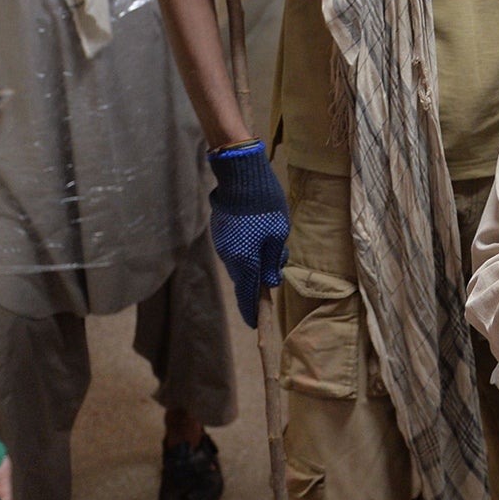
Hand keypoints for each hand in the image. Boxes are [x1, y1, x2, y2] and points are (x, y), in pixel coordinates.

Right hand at [206, 142, 290, 326]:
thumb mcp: (278, 235)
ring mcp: (222, 244)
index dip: (252, 311)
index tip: (256, 323)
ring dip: (254, 261)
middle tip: (277, 262)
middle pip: (245, 279)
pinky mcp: (220, 232)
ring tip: (272, 240)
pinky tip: (258, 232)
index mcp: (244, 261)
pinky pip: (235, 249)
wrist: (241, 177)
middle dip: (260, 278)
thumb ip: (273, 262)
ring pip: (240, 263)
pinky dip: (246, 249)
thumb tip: (270, 284)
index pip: (247, 296)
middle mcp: (229, 257)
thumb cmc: (266, 206)